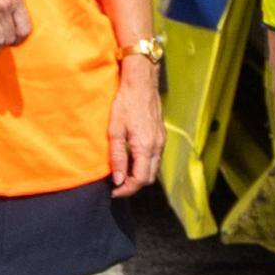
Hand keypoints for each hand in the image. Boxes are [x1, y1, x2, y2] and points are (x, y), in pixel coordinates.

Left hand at [107, 57, 164, 191]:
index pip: (140, 180)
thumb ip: (117, 157)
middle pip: (150, 178)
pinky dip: (145, 164)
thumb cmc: (125, 103)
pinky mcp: (161, 134)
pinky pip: (156, 157)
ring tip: (122, 172)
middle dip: (134, 185)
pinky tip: (132, 158)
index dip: (126, 190)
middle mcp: (157, 146)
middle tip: (116, 185)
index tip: (113, 191)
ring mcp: (161, 140)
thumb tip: (117, 179)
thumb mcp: (115, 130)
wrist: (141, 82)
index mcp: (146, 147)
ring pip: (154, 168)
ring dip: (140, 175)